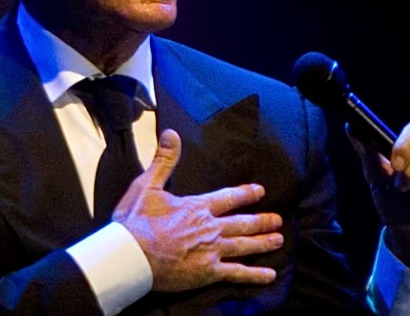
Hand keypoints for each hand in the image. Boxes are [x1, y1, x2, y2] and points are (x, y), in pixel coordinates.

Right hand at [111, 129, 283, 291]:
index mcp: (197, 208)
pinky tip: (270, 275)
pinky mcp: (208, 272)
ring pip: (244, 245)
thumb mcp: (147, 185)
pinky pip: (237, 273)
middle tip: (278, 220)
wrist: (130, 255)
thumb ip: (164, 160)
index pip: (228, 198)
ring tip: (279, 239)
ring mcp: (212, 251)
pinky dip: (255, 275)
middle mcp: (210, 228)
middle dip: (262, 221)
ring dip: (263, 242)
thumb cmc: (135, 222)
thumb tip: (171, 134)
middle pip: (242, 222)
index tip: (260, 191)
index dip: (246, 194)